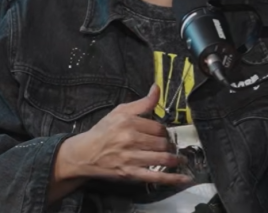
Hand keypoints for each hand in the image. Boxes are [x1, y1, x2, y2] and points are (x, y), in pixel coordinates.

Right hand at [55, 84, 190, 185]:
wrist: (83, 154)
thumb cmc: (103, 132)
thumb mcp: (120, 112)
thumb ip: (142, 102)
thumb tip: (156, 88)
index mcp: (129, 123)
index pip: (158, 127)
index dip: (163, 131)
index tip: (161, 134)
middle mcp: (130, 139)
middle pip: (162, 142)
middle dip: (168, 144)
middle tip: (167, 146)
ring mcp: (131, 158)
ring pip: (162, 158)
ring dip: (175, 159)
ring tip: (179, 159)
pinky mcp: (130, 173)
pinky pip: (155, 177)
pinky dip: (172, 178)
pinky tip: (184, 179)